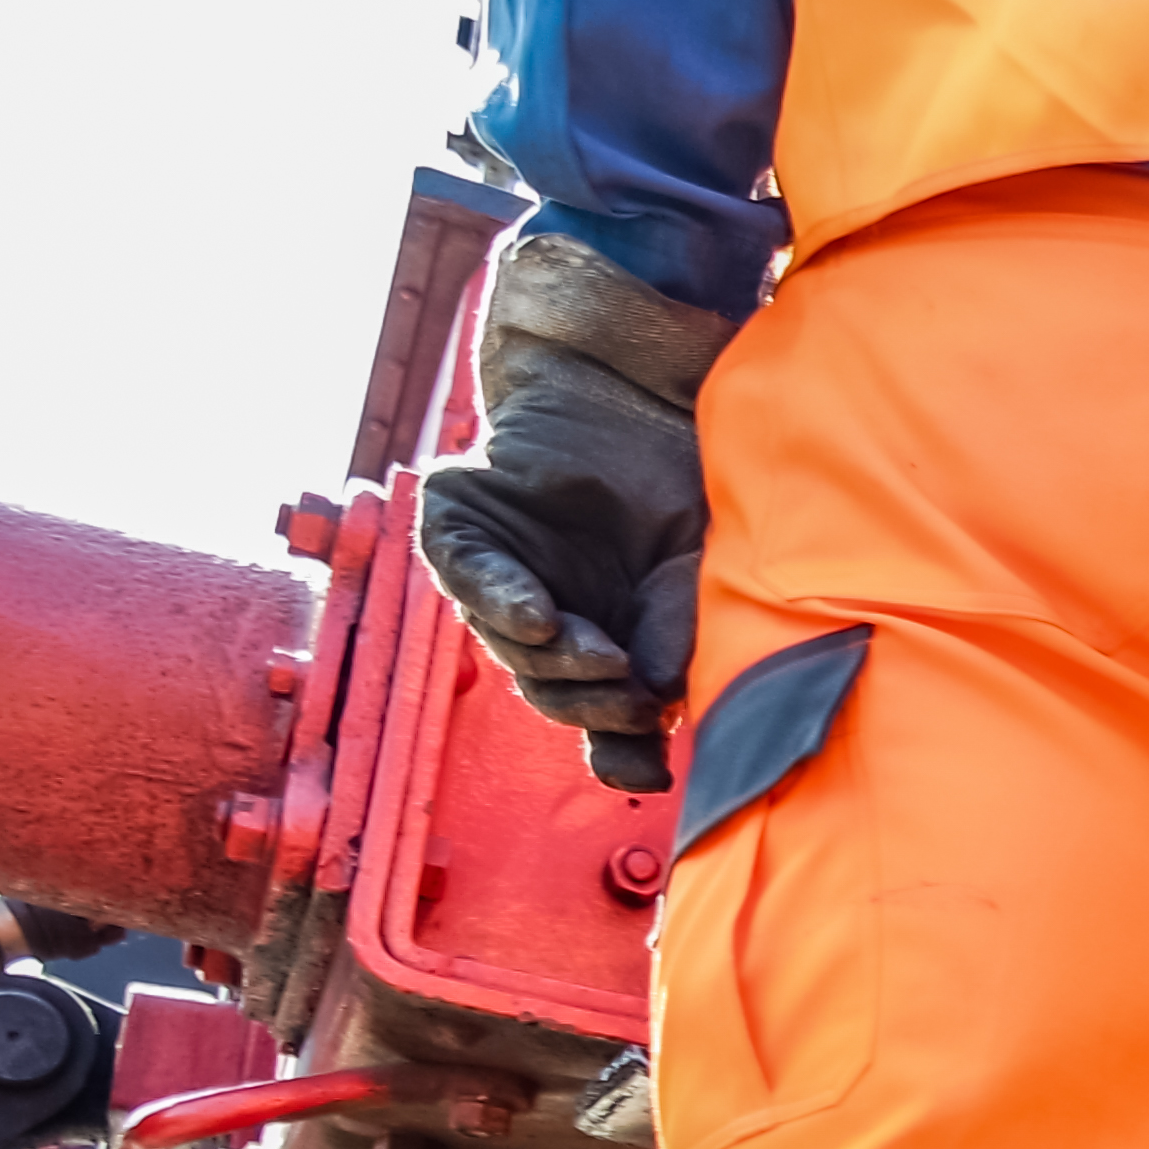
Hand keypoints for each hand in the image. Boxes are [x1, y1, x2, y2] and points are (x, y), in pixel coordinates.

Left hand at [415, 236, 729, 796]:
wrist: (628, 391)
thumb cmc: (674, 484)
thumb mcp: (695, 576)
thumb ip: (679, 645)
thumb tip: (659, 724)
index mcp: (602, 642)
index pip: (599, 715)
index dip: (620, 742)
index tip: (651, 757)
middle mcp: (543, 621)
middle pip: (550, 691)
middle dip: (591, 702)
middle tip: (635, 695)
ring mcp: (494, 579)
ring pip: (507, 646)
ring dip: (554, 660)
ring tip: (599, 654)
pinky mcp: (454, 533)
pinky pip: (465, 578)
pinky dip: (499, 600)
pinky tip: (536, 618)